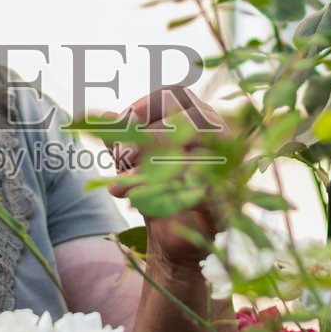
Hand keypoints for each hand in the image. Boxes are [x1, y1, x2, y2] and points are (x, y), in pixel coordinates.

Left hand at [108, 87, 227, 267]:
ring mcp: (228, 168)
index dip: (149, 105)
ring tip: (119, 186)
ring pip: (192, 158)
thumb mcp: (132, 161)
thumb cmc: (155, 187)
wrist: (173, 235)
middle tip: (123, 155)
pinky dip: (165, 195)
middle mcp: (220, 138)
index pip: (178, 96)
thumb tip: (102, 115)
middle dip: (150, 138)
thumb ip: (120, 139)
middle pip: (189, 121)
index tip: (123, 120)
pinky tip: (143, 201)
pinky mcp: (226, 201)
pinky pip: (197, 192)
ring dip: (150, 172)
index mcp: (198, 119)